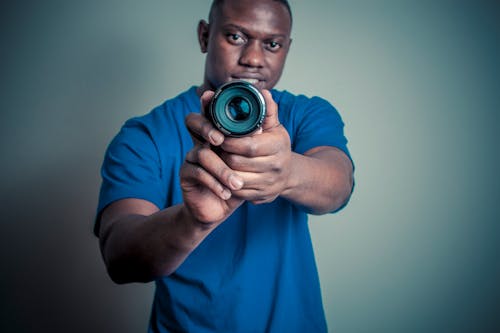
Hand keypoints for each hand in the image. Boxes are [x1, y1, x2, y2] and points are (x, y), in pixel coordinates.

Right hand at [180, 91, 243, 224]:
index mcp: (216, 134)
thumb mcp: (251, 163)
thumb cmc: (237, 182)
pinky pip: (197, 173)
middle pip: (193, 123)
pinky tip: (226, 193)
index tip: (212, 97)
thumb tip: (262, 118)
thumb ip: (255, 138)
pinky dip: (214, 183)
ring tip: (236, 184)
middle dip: (207, 128)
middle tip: (221, 140)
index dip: (207, 104)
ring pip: (201, 153)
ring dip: (221, 169)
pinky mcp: (185, 174)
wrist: (220, 208)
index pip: (208, 112)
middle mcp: (200, 142)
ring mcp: (191, 157)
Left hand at [219, 90, 291, 203]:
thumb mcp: (275, 127)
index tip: (218, 136)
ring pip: (235, 179)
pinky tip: (221, 175)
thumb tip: (263, 92)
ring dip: (221, 170)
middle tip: (212, 148)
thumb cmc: (277, 146)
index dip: (229, 142)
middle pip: (238, 162)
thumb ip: (267, 110)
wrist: (290, 174)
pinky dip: (226, 183)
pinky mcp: (261, 197)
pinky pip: (238, 193)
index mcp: (278, 146)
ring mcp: (268, 184)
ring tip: (215, 160)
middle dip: (222, 155)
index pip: (248, 145)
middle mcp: (276, 166)